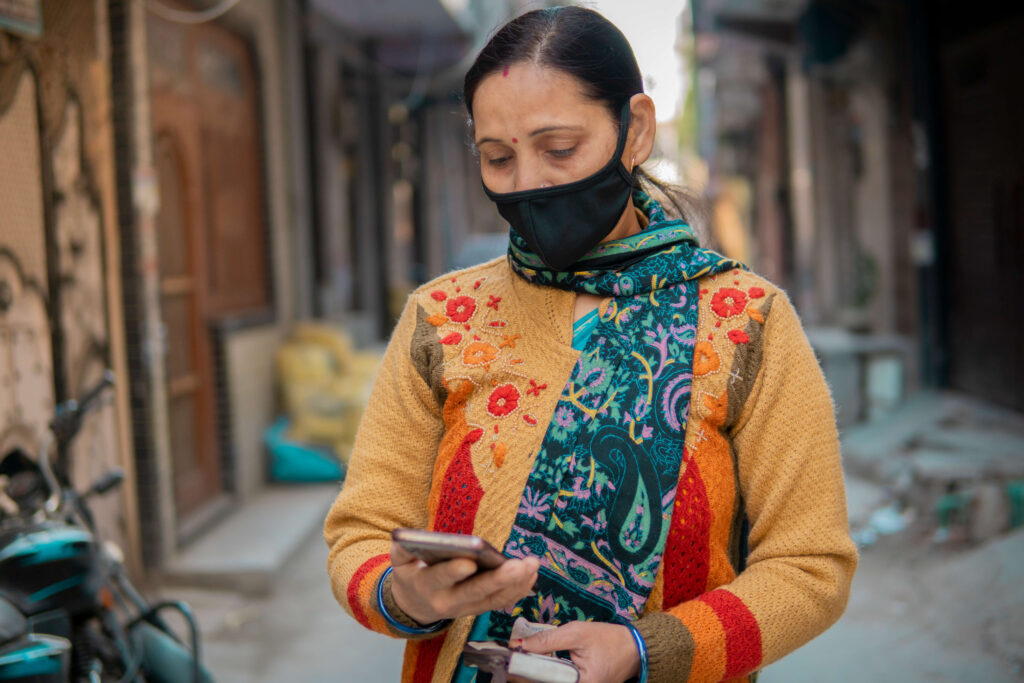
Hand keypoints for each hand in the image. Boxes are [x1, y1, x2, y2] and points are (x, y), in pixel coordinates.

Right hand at [389, 541, 539, 624]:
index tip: (469, 562)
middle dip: (499, 578)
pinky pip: (501, 602)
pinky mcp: (479, 608)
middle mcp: (448, 602)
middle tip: (518, 565)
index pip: (441, 578)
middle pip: (476, 591)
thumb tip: (405, 536)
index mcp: (427, 586)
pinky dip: (518, 590)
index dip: (454, 571)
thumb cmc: (412, 573)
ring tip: (532, 565)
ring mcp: (466, 608)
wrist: (415, 605)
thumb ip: (402, 548)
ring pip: (494, 599)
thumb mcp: (400, 562)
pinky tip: (532, 575)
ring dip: (516, 583)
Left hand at [516, 621, 639, 682]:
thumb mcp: (576, 633)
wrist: (634, 647)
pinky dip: (548, 676)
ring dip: (537, 675)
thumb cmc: (608, 639)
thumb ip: (547, 640)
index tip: (508, 664)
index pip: (544, 682)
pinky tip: (538, 668)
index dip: (524, 674)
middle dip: (528, 676)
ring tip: (522, 665)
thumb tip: (518, 645)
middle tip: (512, 665)